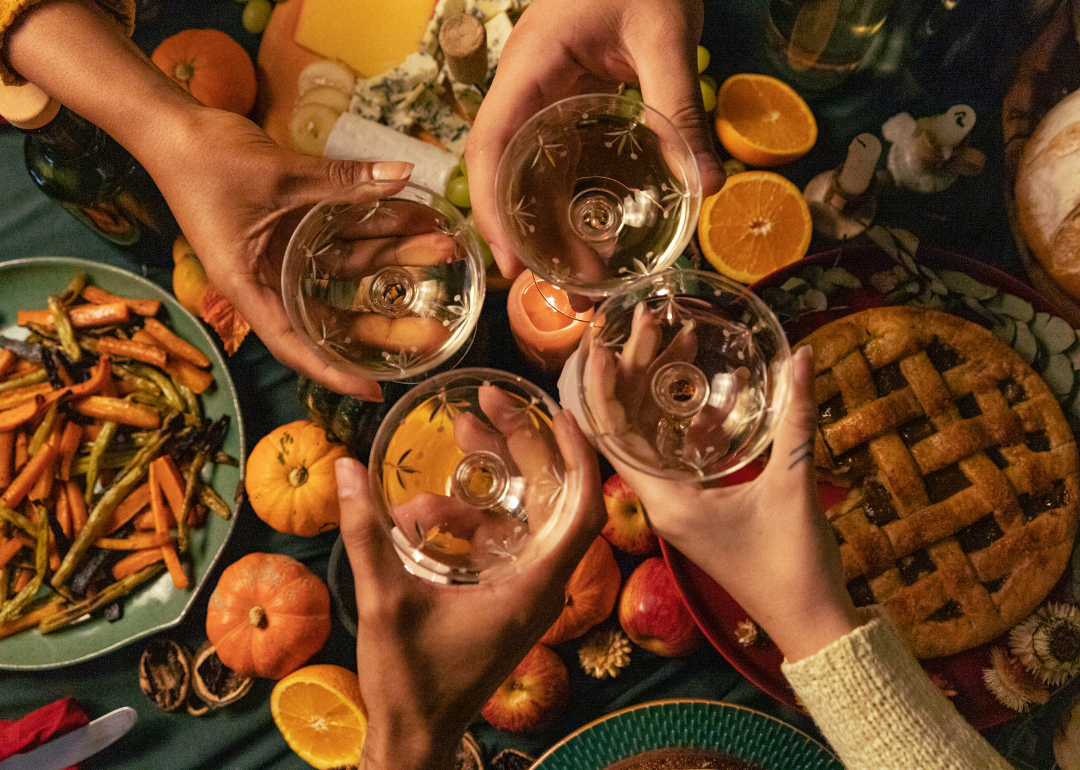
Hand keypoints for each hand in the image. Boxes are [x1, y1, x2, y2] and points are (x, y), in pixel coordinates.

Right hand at [140, 109, 415, 399]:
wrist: (174, 124)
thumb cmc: (206, 161)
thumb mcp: (280, 175)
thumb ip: (343, 180)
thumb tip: (402, 173)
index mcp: (250, 286)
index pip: (296, 344)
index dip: (334, 372)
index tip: (374, 390)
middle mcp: (270, 277)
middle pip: (334, 314)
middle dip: (386, 321)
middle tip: (436, 330)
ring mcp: (285, 252)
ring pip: (348, 269)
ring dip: (394, 258)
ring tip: (443, 249)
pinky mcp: (295, 225)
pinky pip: (343, 235)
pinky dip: (376, 228)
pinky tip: (415, 220)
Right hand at [337, 410, 603, 769]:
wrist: (415, 736)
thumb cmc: (410, 681)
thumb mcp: (385, 602)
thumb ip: (366, 534)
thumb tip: (344, 468)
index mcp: (533, 587)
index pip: (582, 512)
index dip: (579, 458)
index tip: (560, 413)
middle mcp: (540, 585)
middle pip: (550, 499)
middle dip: (520, 447)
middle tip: (482, 407)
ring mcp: (524, 591)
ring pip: (521, 517)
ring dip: (489, 480)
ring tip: (453, 441)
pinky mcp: (505, 596)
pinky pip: (500, 540)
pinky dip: (472, 517)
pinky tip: (426, 507)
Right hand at [465, 0, 724, 277]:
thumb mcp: (664, 34)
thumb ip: (679, 106)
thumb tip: (708, 185)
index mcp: (530, 70)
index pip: (490, 147)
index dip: (494, 210)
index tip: (514, 263)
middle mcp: (526, 90)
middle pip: (507, 176)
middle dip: (530, 239)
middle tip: (570, 293)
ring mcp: (545, 98)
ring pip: (533, 176)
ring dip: (553, 230)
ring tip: (588, 281)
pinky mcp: (570, 103)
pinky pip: (562, 162)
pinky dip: (574, 205)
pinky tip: (598, 238)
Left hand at [594, 344, 859, 661]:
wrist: (809, 622)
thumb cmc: (793, 563)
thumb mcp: (793, 486)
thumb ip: (796, 420)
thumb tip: (803, 356)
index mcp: (665, 500)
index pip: (612, 436)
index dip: (601, 389)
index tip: (599, 344)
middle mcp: (660, 501)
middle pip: (629, 427)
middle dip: (636, 372)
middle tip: (648, 322)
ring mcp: (677, 505)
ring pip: (654, 437)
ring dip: (662, 392)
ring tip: (676, 339)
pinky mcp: (697, 508)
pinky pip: (680, 454)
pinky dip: (691, 421)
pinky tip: (715, 391)